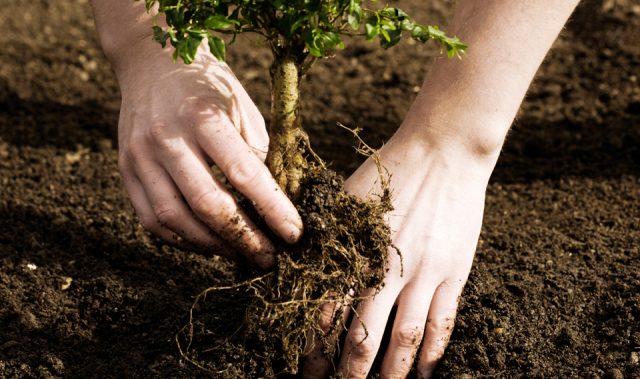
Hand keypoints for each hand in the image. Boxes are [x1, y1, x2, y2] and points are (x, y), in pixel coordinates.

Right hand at [113, 41, 301, 267]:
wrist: (151, 62)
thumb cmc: (209, 88)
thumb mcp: (243, 108)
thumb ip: (258, 154)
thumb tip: (277, 205)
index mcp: (204, 115)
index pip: (244, 173)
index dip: (272, 209)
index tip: (294, 234)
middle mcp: (167, 137)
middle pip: (207, 204)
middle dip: (244, 238)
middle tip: (269, 256)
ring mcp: (140, 156)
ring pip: (175, 219)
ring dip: (213, 246)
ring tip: (241, 253)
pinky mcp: (125, 170)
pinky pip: (152, 220)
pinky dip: (182, 240)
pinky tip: (208, 243)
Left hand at [303, 126, 492, 377]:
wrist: (444, 150)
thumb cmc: (388, 170)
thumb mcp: (346, 198)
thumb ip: (326, 236)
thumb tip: (299, 266)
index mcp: (354, 250)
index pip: (327, 312)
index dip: (315, 346)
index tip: (307, 368)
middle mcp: (387, 268)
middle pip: (363, 335)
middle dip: (349, 371)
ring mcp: (425, 273)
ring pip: (405, 338)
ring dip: (391, 371)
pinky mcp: (454, 271)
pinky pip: (443, 321)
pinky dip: (434, 352)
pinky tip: (426, 372)